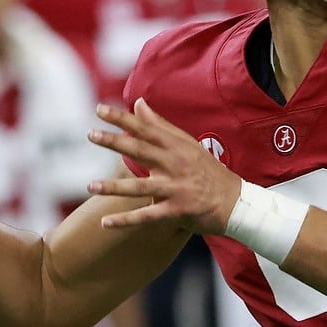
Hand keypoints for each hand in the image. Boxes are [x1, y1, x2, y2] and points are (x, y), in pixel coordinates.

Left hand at [86, 100, 240, 234]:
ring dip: (113, 187)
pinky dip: (125, 221)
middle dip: (114, 142)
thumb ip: (161, 125)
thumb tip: (139, 103)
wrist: (236, 203)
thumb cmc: (208, 172)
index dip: (122, 118)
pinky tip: (106, 223)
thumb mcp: (188, 145)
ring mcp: (175, 188)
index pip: (145, 128)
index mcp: (176, 147)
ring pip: (139, 187)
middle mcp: (174, 164)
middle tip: (91, 134)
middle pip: (140, 150)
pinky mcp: (176, 211)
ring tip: (90, 186)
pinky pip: (146, 216)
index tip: (100, 109)